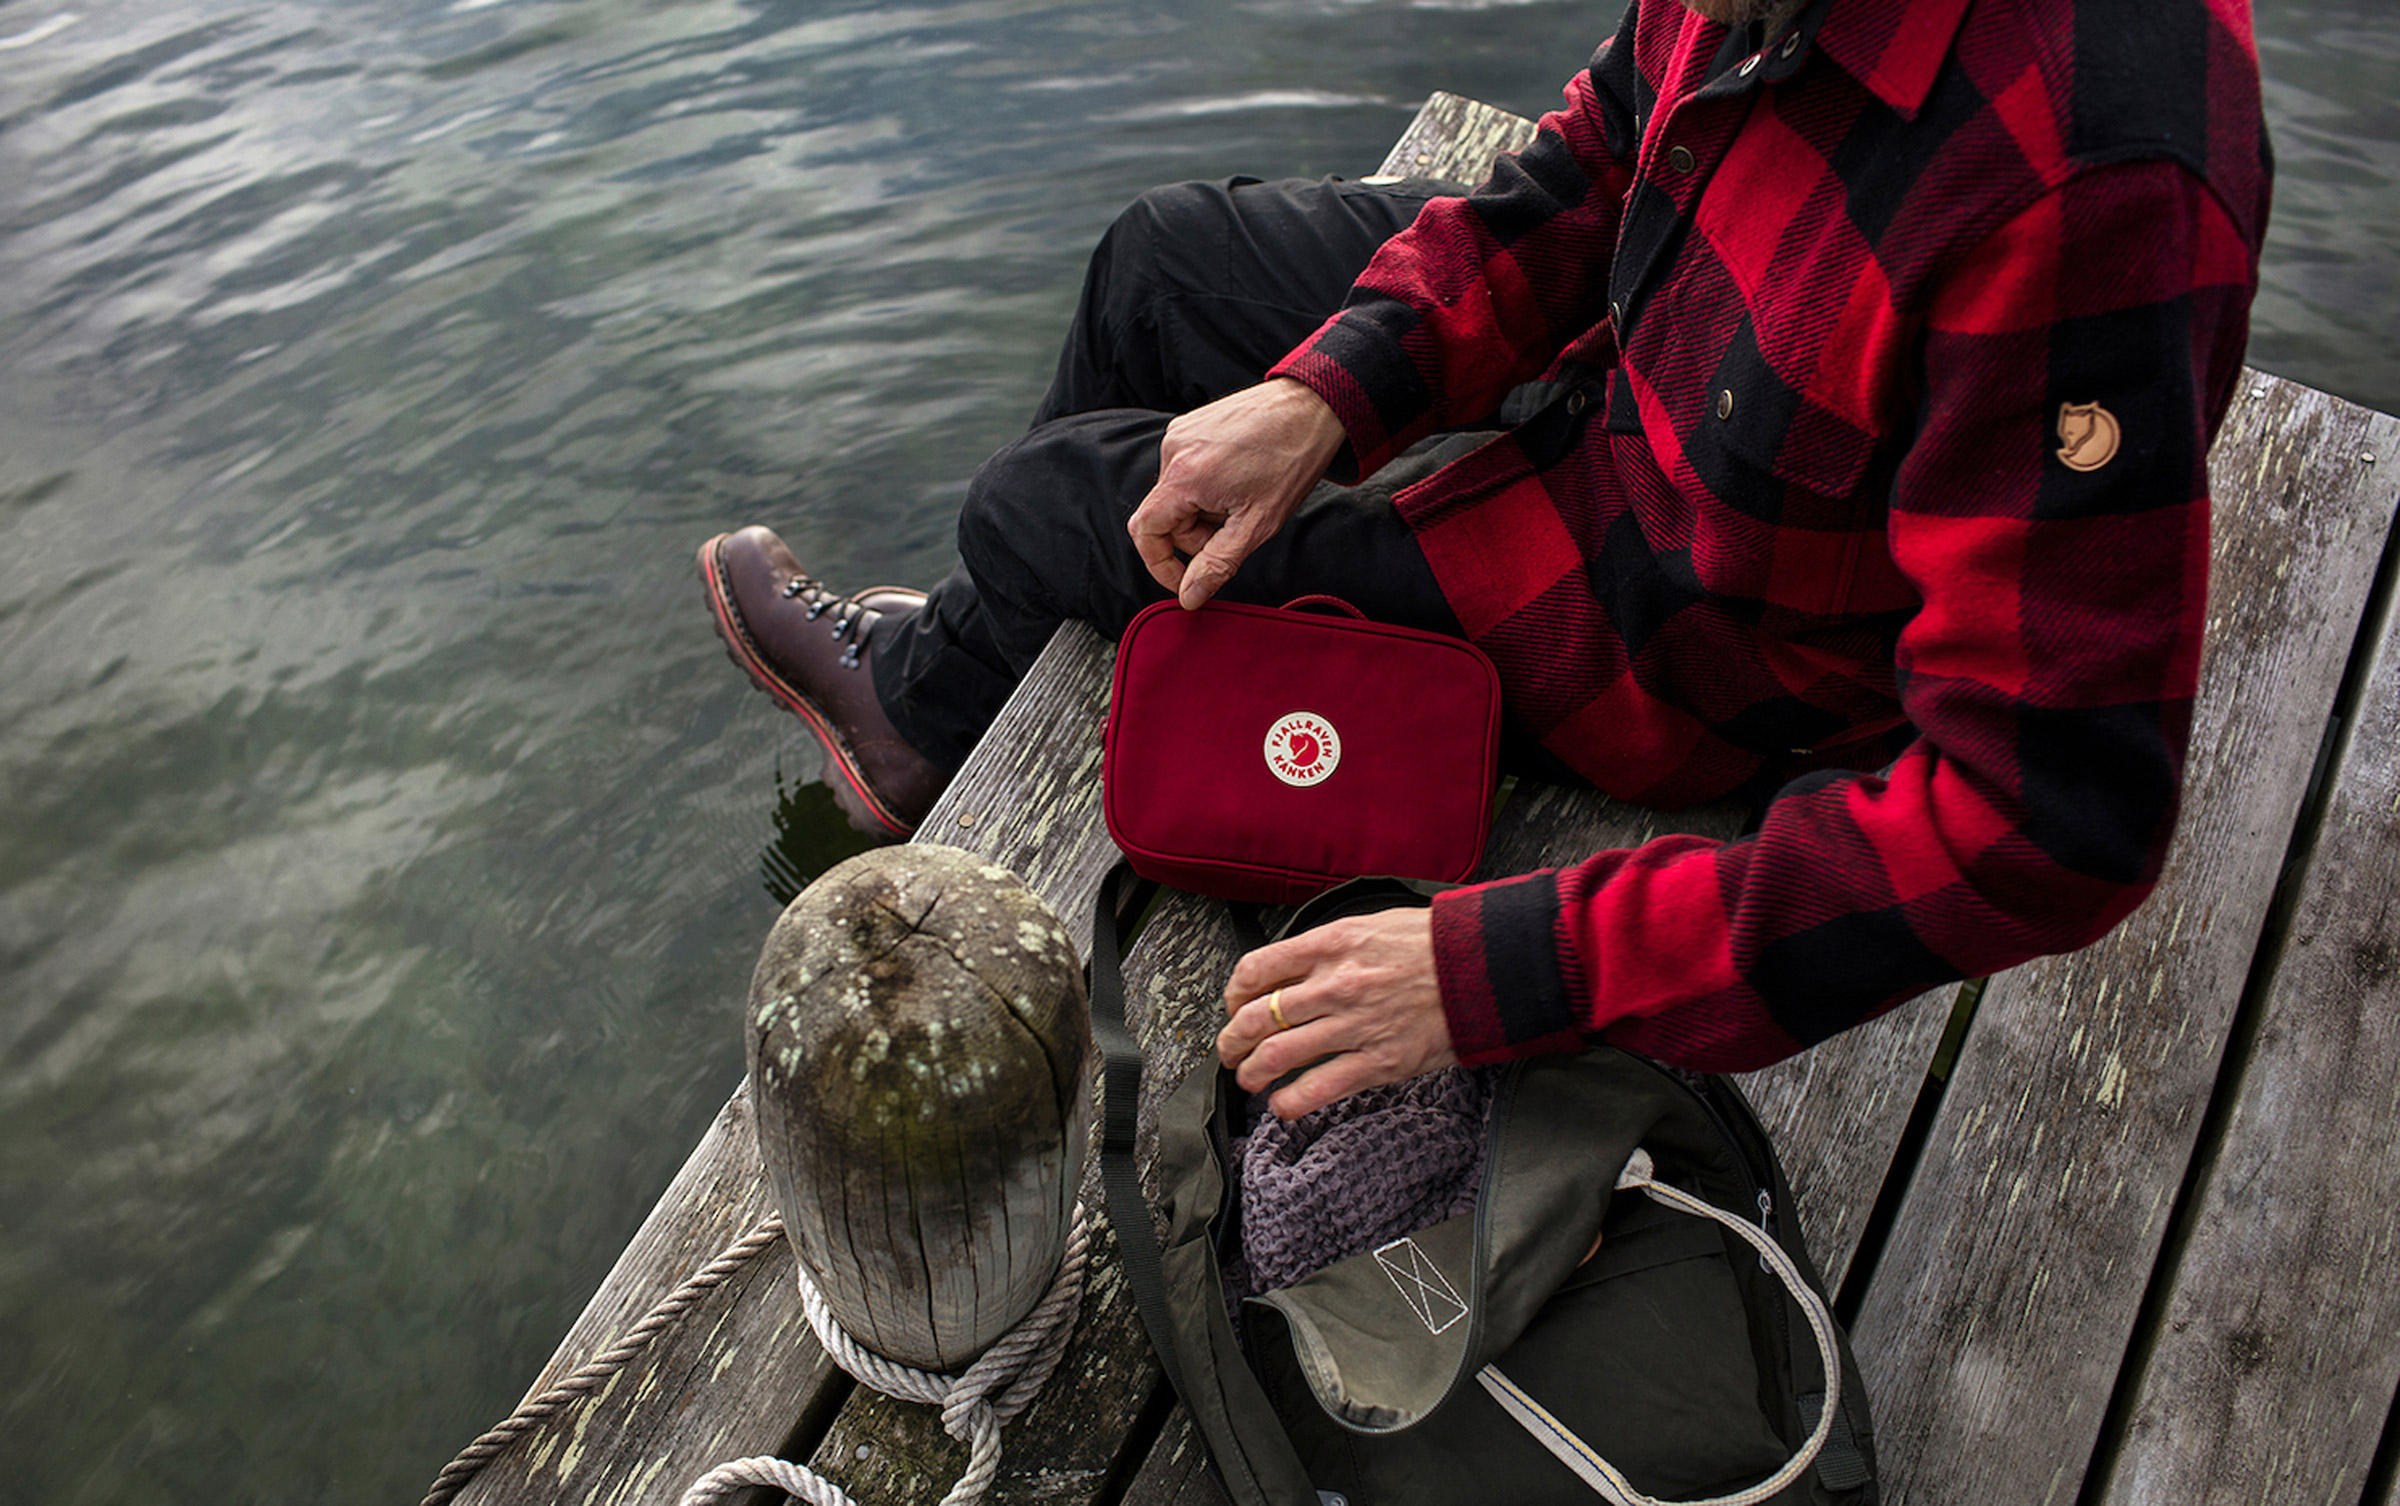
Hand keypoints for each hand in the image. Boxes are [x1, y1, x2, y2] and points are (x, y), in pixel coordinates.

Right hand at [1127, 378, 1345, 609]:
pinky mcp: (1191, 424)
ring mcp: (1180, 433)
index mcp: (1184, 476)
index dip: (1160, 564)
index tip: (1184, 579)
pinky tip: (1238, 477)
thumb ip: (1217, 564)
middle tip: (1236, 527)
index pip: (1145, 532)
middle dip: (1197, 534)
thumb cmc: (1291, 459)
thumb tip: (1190, 596)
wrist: (1312, 407)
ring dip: (1204, 509)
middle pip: (1166, 515)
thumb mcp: (1257, 525)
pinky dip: (1207, 485)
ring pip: (1177, 494)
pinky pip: (1186, 469)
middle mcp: (1174, 450)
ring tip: (1242, 497)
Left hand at [1217, 909, 1458, 1119]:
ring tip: (1248, 1079)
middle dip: (1232, 1040)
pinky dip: (1289, 1103)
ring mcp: (1353, 1026)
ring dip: (1251, 1073)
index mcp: (1330, 945)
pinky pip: (1316, 1089)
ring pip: (1275, 1056)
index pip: (1255, 970)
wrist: (1484, 969)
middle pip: (1255, 1018)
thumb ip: (1327, 947)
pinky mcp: (1377, 1063)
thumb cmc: (1433, 946)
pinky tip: (1283, 1105)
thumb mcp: (1370, 926)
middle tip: (1230, 1050)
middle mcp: (1334, 985)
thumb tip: (1290, 968)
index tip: (1234, 1005)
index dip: (1233, 994)